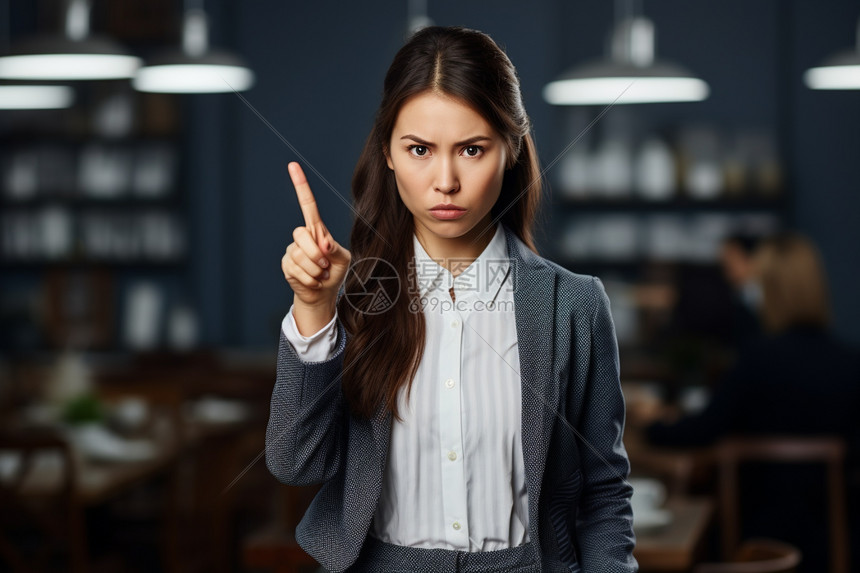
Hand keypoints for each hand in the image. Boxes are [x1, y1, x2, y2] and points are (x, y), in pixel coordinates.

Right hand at [281, 162, 350, 312]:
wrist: (323, 293)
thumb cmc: (335, 271)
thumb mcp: (343, 259)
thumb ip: (335, 249)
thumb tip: (323, 243)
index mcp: (317, 230)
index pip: (308, 204)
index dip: (301, 185)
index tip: (293, 165)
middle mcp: (302, 236)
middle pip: (302, 235)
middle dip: (315, 253)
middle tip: (324, 264)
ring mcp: (292, 250)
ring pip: (300, 256)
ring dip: (315, 270)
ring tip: (320, 274)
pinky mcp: (287, 264)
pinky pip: (297, 270)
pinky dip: (310, 279)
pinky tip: (314, 281)